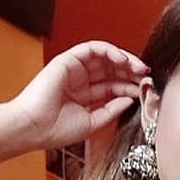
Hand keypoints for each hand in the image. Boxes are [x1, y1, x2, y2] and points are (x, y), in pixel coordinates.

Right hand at [8, 41, 146, 151]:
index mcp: (84, 97)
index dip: (129, 86)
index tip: (145, 90)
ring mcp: (74, 69)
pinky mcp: (68, 60)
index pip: (112, 87)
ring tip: (139, 68)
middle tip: (146, 76)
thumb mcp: (92, 123)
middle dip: (130, 72)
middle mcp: (80, 81)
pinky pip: (93, 49)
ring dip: (124, 60)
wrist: (33, 128)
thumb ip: (111, 110)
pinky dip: (110, 51)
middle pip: (111, 70)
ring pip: (105, 58)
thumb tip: (130, 99)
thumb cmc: (55, 130)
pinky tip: (123, 60)